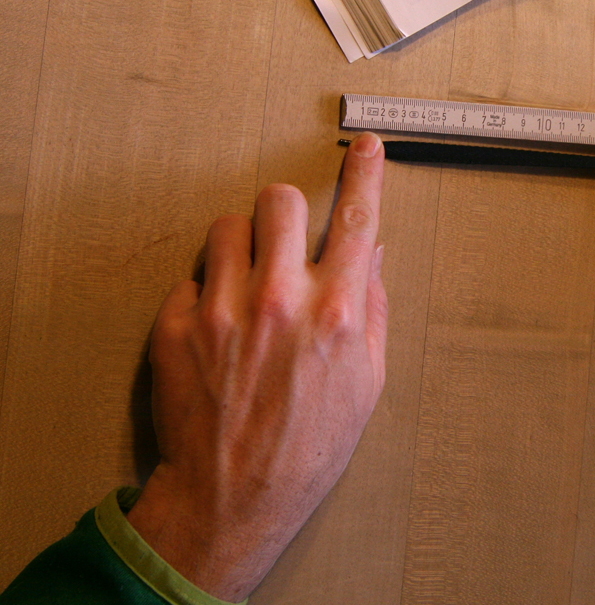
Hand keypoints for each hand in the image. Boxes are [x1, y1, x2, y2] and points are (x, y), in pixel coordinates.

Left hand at [126, 133, 387, 600]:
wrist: (234, 494)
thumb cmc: (310, 443)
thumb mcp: (367, 378)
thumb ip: (370, 307)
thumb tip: (370, 254)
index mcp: (336, 312)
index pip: (357, 220)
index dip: (365, 174)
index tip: (365, 147)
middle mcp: (280, 301)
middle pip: (280, 201)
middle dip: (286, 210)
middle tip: (285, 237)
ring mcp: (223, 311)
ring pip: (228, 226)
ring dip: (243, 246)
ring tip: (247, 284)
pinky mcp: (177, 326)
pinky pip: (192, 276)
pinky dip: (207, 291)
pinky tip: (218, 329)